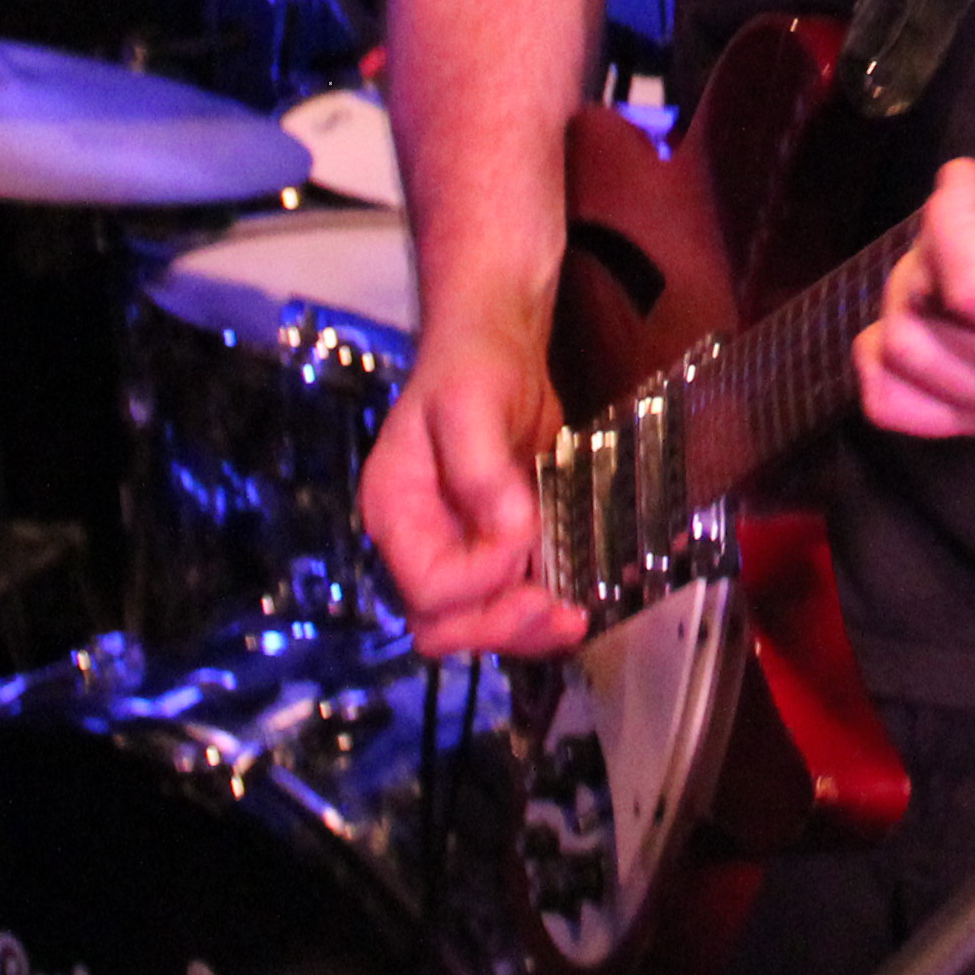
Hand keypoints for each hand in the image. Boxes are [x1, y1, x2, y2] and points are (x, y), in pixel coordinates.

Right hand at [365, 317, 581, 656]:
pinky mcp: (494, 546)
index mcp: (396, 513)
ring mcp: (456, 548)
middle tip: (562, 614)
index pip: (429, 586)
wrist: (496, 345)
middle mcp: (419, 542)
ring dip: (527, 629)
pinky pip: (509, 598)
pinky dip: (541, 607)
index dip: (481, 581)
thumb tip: (514, 531)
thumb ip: (482, 471)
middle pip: (445, 622)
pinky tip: (578, 597)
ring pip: (478, 622)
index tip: (525, 543)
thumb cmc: (471, 367)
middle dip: (501, 627)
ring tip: (576, 617)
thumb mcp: (470, 405)